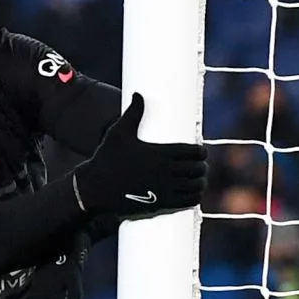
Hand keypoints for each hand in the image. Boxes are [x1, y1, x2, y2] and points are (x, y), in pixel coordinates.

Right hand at [71, 93, 207, 219]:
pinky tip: (194, 194)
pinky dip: (194, 197)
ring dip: (201, 182)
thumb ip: (133, 113)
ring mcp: (164, 189)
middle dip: (202, 167)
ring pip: (195, 186)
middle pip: (196, 169)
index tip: (200, 152)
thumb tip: (138, 94)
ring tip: (199, 180)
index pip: (192, 152)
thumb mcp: (119, 132)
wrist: (96, 187)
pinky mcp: (160, 203)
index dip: (201, 152)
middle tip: (201, 165)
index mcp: (160, 152)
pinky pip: (187, 201)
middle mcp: (165, 171)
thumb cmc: (108, 157)